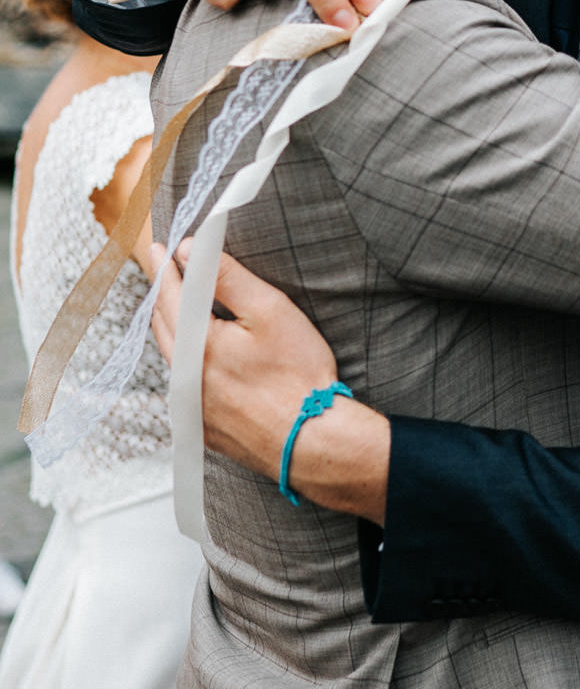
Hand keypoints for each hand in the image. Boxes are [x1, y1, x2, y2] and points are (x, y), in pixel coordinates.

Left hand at [150, 241, 389, 520]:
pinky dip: (186, 360)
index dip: (164, 268)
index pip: (169, 296)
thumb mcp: (268, 311)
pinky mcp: (204, 428)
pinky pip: (184, 385)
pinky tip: (200, 354)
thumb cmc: (297, 376)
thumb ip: (227, 278)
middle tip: (164, 271)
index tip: (159, 247)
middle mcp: (184, 379)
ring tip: (177, 306)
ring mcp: (191, 408)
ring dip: (172, 327)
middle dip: (163, 295)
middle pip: (164, 326)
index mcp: (196, 346)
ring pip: (172, 357)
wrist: (312, 441)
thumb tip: (190, 252)